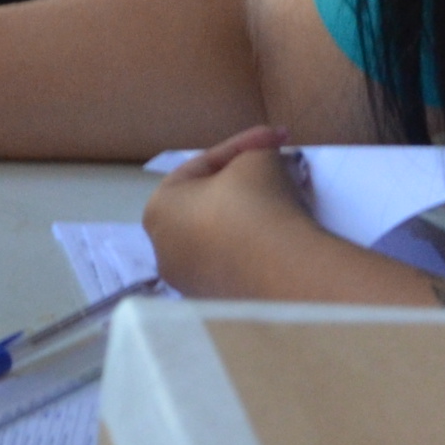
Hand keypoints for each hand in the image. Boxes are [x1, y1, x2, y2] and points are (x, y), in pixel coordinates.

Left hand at [142, 126, 335, 297]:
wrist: (282, 273)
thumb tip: (264, 162)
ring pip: (224, 238)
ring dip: (250, 219)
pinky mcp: (221, 307)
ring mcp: (191, 285)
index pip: (203, 166)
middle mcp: (165, 251)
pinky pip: (239, 266)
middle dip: (244, 184)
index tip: (278, 137)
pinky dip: (256, 250)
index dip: (245, 145)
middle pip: (209, 204)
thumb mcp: (257, 160)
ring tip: (285, 203)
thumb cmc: (256, 205)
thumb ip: (253, 153)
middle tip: (278, 170)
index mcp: (159, 209)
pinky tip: (281, 240)